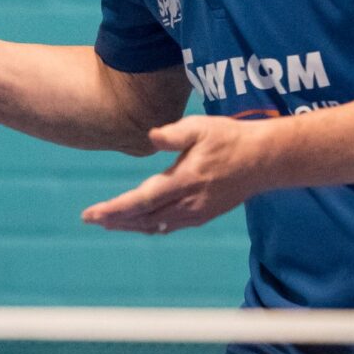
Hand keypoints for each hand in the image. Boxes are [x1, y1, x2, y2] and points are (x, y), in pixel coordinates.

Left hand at [81, 116, 263, 234]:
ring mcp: (196, 212)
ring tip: (108, 222)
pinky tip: (139, 223)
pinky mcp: (202, 215)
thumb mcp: (201, 127)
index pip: (142, 200)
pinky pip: (169, 226)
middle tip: (91, 218)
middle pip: (144, 218)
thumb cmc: (230, 138)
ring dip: (130, 224)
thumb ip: (174, 134)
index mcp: (184, 179)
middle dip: (115, 219)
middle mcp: (188, 202)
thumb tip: (151, 136)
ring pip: (155, 225)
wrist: (262, 160)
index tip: (92, 213)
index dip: (115, 209)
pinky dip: (149, 225)